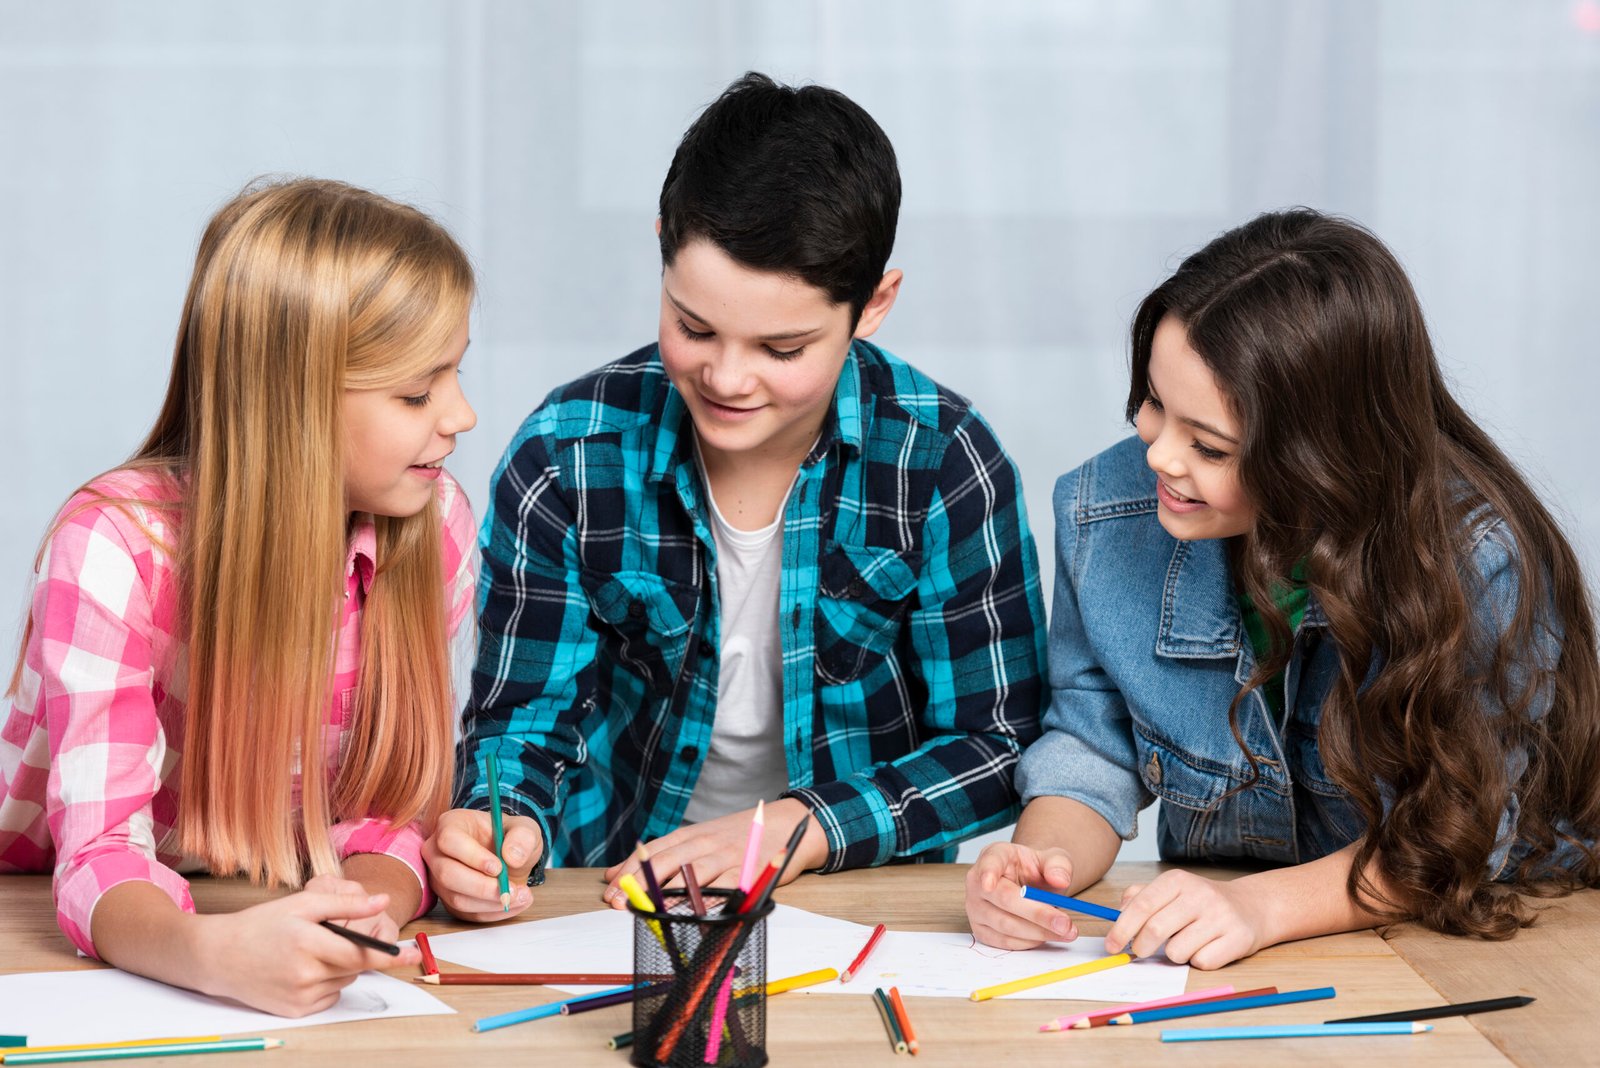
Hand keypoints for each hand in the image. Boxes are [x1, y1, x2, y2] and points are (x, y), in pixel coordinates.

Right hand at [195, 887, 420, 1016]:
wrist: (217, 956)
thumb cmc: (261, 925)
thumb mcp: (303, 905)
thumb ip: (346, 904)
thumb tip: (382, 901)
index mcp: (308, 943)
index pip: (361, 954)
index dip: (390, 955)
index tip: (413, 955)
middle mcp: (305, 974)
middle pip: (354, 967)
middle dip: (352, 952)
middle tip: (327, 937)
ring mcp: (299, 997)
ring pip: (343, 981)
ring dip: (338, 967)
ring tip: (308, 951)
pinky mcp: (294, 1012)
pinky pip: (329, 997)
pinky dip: (325, 983)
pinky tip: (301, 970)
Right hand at [422, 807, 539, 921]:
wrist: (509, 856)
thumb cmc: (509, 836)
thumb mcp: (525, 828)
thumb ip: (522, 836)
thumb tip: (512, 857)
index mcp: (451, 825)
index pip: (449, 840)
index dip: (472, 856)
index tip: (498, 867)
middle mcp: (438, 852)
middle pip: (447, 874)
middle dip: (481, 886)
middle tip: (510, 889)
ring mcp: (440, 879)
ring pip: (456, 898)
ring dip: (490, 902)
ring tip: (520, 895)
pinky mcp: (451, 900)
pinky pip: (467, 914)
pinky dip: (493, 912)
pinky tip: (514, 903)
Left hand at [599, 798, 825, 907]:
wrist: (786, 824)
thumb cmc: (737, 837)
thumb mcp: (698, 839)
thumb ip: (660, 856)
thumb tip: (612, 874)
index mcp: (690, 834)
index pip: (652, 851)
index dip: (628, 869)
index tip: (608, 889)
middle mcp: (705, 843)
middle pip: (666, 862)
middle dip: (640, 883)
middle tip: (618, 903)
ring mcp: (727, 857)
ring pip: (691, 875)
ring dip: (667, 895)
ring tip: (645, 910)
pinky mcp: (747, 873)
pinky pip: (723, 890)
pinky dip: (706, 903)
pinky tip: (689, 915)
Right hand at [965, 841, 1079, 948]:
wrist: (1029, 887)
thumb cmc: (1036, 871)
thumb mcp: (1053, 860)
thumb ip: (1059, 866)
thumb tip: (1060, 879)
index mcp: (994, 856)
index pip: (988, 863)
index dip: (987, 873)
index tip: (989, 883)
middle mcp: (977, 882)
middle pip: (1004, 899)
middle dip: (1037, 914)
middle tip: (1064, 923)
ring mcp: (975, 908)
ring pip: (1006, 925)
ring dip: (1039, 932)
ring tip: (1065, 931)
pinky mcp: (980, 930)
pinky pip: (1005, 942)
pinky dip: (1029, 942)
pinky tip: (1046, 936)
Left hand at [1105, 869, 1269, 969]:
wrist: (1251, 906)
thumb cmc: (1200, 902)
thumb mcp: (1170, 890)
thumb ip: (1140, 898)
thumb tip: (1117, 916)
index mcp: (1177, 880)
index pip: (1141, 906)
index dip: (1121, 929)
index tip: (1111, 946)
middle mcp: (1200, 895)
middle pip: (1155, 930)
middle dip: (1141, 947)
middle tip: (1140, 951)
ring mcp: (1220, 917)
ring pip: (1177, 951)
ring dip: (1174, 954)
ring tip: (1185, 943)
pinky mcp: (1237, 939)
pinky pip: (1202, 962)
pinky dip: (1198, 961)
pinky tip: (1207, 947)